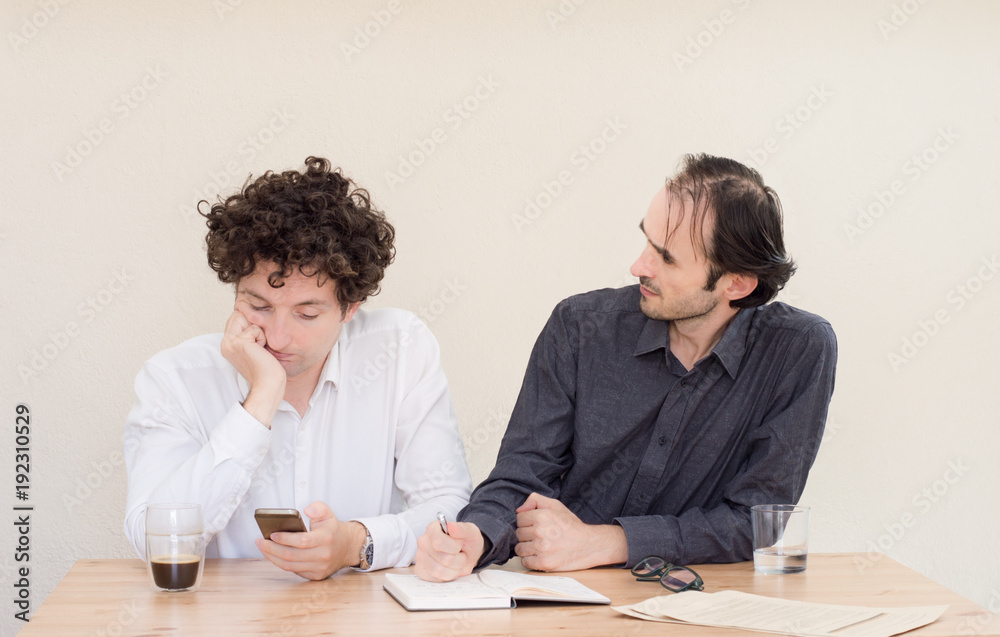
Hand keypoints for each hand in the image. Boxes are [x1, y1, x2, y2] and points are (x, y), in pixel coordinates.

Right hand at [221, 308, 284, 425]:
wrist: (268, 384)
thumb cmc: (265, 368)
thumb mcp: (253, 348)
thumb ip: (247, 334)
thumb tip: (252, 316)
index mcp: (227, 344)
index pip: (235, 318)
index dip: (250, 323)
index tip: (257, 340)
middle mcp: (225, 343)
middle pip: (238, 314)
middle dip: (253, 324)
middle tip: (258, 344)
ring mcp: (230, 343)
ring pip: (245, 317)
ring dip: (257, 331)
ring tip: (259, 347)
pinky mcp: (239, 343)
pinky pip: (255, 328)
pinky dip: (262, 337)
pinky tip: (261, 351)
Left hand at [256, 501, 365, 580]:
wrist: (348, 547)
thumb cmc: (333, 530)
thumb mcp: (328, 513)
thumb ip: (318, 508)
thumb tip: (307, 510)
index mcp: (326, 539)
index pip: (302, 541)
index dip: (284, 539)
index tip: (272, 534)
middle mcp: (323, 555)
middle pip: (292, 556)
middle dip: (272, 549)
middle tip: (260, 542)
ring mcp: (320, 568)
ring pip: (290, 566)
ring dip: (273, 558)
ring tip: (263, 548)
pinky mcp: (316, 576)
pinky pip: (294, 571)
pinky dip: (282, 563)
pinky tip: (274, 556)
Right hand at [415, 519, 484, 581]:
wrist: (468, 554)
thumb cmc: (467, 542)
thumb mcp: (471, 532)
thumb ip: (462, 528)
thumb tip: (450, 526)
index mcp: (433, 528)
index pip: (438, 541)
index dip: (454, 546)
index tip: (459, 545)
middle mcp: (423, 542)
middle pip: (443, 558)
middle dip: (458, 559)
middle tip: (460, 554)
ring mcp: (420, 557)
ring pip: (439, 570)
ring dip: (455, 569)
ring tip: (457, 562)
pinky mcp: (421, 571)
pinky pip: (436, 578)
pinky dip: (449, 576)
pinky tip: (450, 569)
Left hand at [514, 493, 626, 571]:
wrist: (589, 545)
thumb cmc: (572, 526)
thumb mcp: (556, 505)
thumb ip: (536, 500)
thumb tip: (519, 509)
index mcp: (542, 516)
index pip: (519, 519)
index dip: (526, 522)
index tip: (535, 525)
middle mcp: (540, 532)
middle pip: (518, 534)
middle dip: (526, 535)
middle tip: (538, 536)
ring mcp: (542, 549)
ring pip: (519, 549)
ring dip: (526, 548)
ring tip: (538, 546)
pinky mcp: (544, 563)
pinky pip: (525, 562)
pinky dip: (530, 560)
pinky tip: (539, 556)